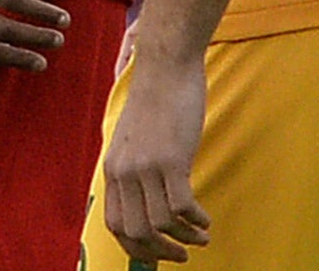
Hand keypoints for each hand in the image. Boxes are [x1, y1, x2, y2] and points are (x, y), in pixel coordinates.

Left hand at [101, 51, 212, 262]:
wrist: (165, 67)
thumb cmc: (155, 101)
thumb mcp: (133, 139)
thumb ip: (134, 168)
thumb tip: (146, 201)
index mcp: (113, 168)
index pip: (115, 223)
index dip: (135, 247)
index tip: (156, 256)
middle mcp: (124, 171)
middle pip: (135, 231)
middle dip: (161, 251)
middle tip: (182, 254)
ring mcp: (146, 166)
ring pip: (161, 224)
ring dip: (186, 238)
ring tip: (202, 236)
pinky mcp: (171, 159)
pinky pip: (182, 207)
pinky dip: (197, 221)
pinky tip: (205, 219)